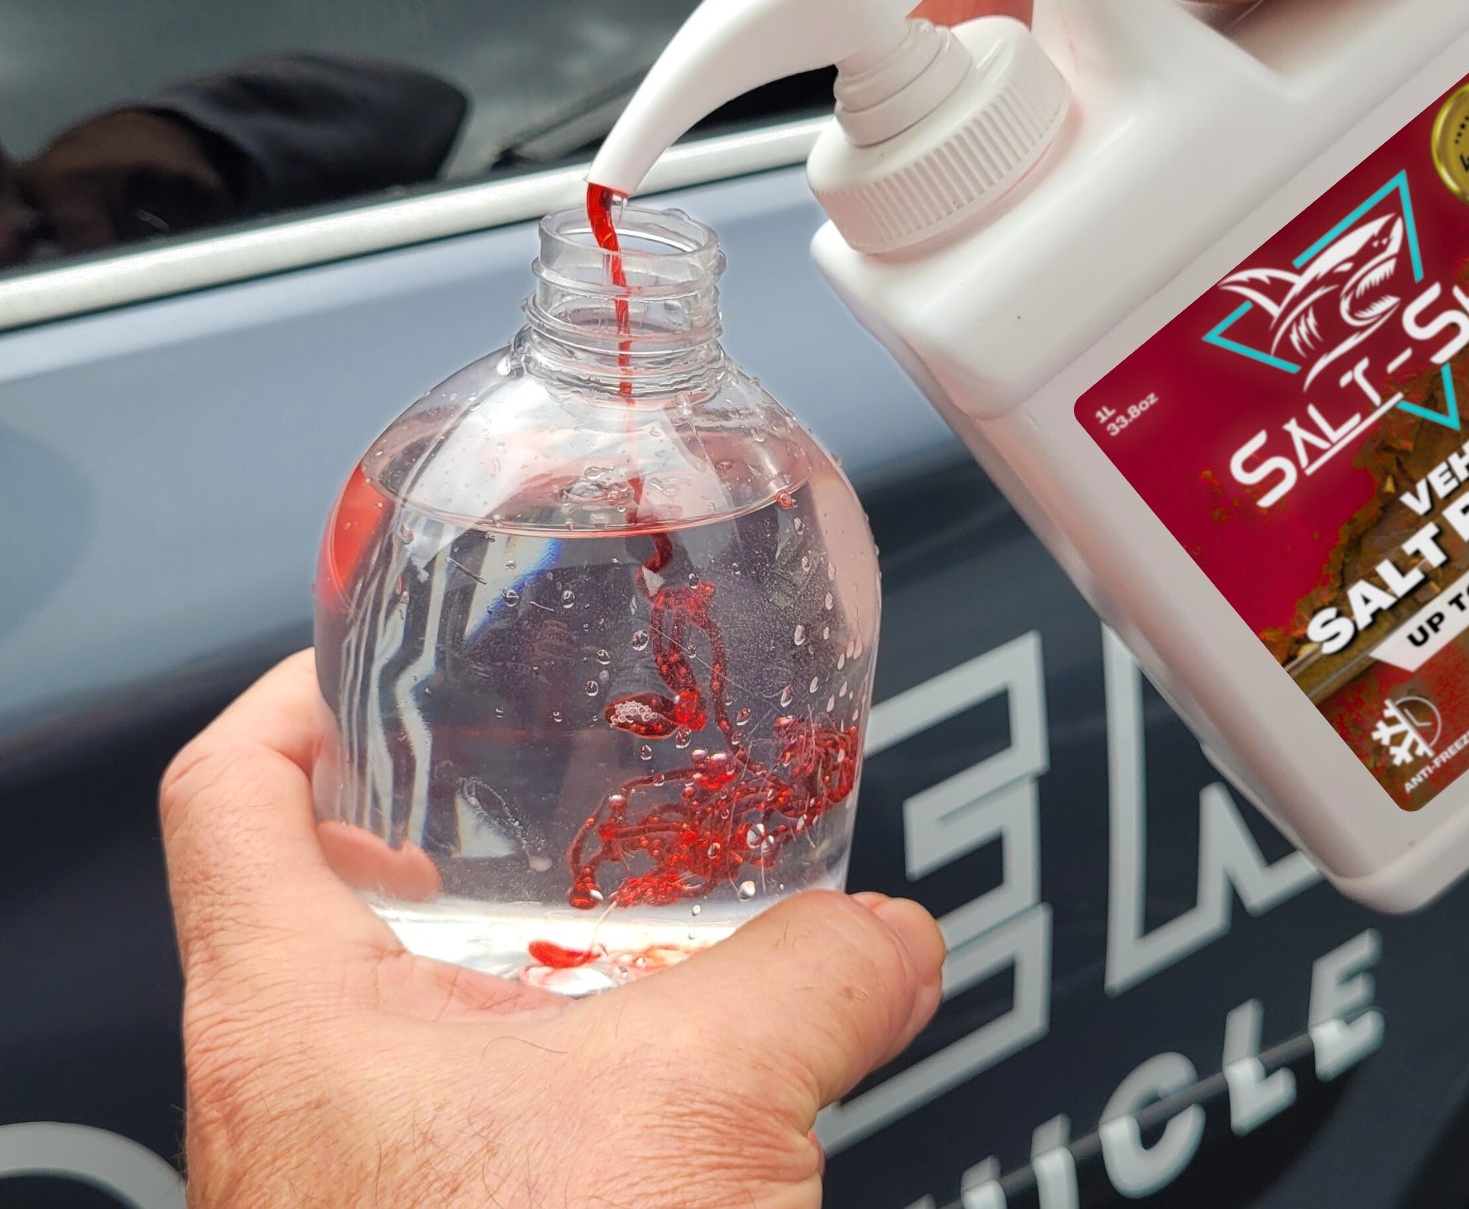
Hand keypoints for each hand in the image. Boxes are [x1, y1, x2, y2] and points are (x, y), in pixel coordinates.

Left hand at [159, 651, 944, 1208]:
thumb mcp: (698, 1107)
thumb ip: (813, 977)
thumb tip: (889, 935)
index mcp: (291, 1021)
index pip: (223, 794)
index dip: (291, 698)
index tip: (363, 665)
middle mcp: (291, 1095)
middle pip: (307, 889)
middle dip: (417, 819)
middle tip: (503, 778)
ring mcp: (348, 1174)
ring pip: (390, 1007)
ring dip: (492, 949)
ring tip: (592, 906)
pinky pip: (456, 1105)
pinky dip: (537, 1054)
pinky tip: (637, 1060)